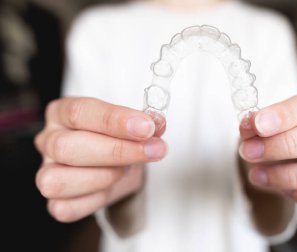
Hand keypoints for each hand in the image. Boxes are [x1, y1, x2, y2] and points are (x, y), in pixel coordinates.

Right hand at [34, 97, 166, 221]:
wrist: (120, 164)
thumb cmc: (121, 138)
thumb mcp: (134, 125)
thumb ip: (145, 123)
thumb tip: (156, 124)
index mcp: (62, 112)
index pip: (78, 112)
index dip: (114, 120)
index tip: (146, 127)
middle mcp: (48, 140)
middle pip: (67, 147)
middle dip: (117, 151)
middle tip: (154, 150)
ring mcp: (46, 172)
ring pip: (58, 181)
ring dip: (105, 176)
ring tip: (128, 169)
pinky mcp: (54, 201)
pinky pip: (65, 209)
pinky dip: (96, 200)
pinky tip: (115, 186)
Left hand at [239, 89, 296, 210]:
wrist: (268, 161)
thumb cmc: (269, 136)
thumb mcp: (257, 125)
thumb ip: (255, 124)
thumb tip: (250, 127)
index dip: (285, 115)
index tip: (258, 125)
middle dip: (289, 145)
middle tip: (251, 152)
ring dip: (294, 175)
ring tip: (258, 175)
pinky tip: (283, 190)